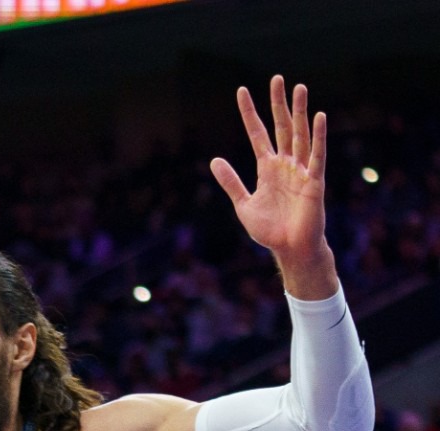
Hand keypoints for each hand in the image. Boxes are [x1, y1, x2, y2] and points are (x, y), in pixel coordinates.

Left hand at [211, 77, 333, 293]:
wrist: (290, 249)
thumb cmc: (270, 230)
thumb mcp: (244, 205)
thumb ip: (231, 182)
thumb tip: (214, 160)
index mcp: (267, 168)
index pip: (257, 133)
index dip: (249, 113)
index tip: (241, 91)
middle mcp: (285, 163)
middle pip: (281, 126)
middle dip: (278, 103)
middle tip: (276, 78)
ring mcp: (301, 170)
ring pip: (300, 134)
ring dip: (299, 111)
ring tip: (299, 87)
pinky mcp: (314, 181)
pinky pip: (316, 155)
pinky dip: (318, 137)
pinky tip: (318, 117)